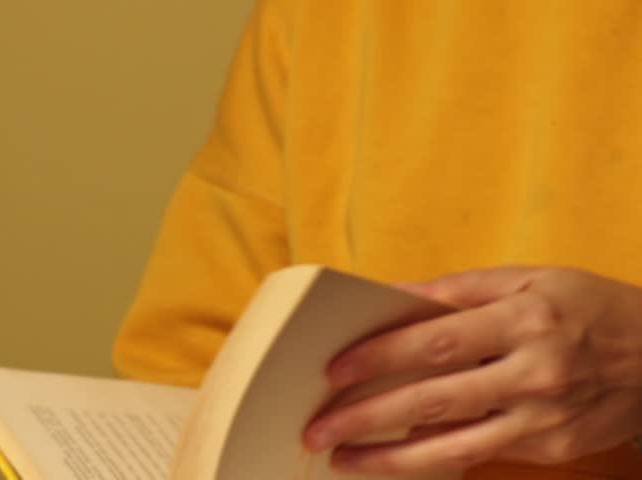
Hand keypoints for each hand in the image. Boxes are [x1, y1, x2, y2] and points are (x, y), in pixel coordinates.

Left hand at [303, 266, 641, 473]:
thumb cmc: (588, 307)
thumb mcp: (530, 279)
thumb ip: (458, 289)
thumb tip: (392, 294)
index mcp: (525, 320)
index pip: (435, 340)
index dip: (380, 357)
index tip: (334, 371)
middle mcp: (534, 373)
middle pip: (434, 400)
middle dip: (368, 417)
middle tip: (317, 428)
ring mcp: (544, 419)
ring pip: (454, 446)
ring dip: (390, 457)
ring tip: (343, 458)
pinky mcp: (551, 449)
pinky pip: (480, 455)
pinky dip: (433, 459)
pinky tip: (394, 460)